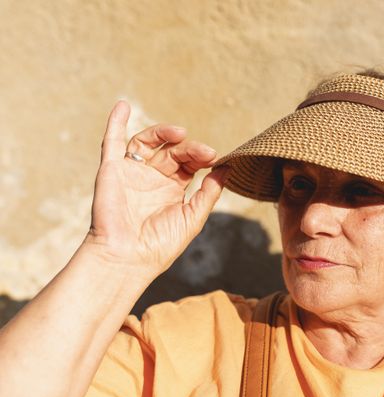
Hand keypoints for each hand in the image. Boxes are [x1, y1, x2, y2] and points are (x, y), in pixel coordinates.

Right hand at [83, 101, 227, 275]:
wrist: (127, 259)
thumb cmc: (160, 246)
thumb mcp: (192, 218)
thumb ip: (209, 193)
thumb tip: (226, 168)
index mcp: (171, 190)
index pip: (189, 164)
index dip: (202, 157)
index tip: (216, 158)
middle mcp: (151, 179)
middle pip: (172, 152)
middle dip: (190, 149)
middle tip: (206, 152)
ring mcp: (131, 173)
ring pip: (147, 143)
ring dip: (163, 133)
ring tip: (180, 133)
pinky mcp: (111, 171)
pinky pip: (112, 142)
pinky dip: (115, 122)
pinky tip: (123, 106)